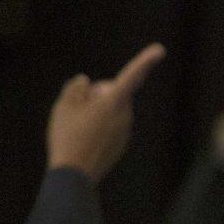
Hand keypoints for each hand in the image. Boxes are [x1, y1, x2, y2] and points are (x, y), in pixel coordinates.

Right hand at [44, 44, 164, 180]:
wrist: (74, 174)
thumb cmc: (67, 137)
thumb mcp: (63, 106)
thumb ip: (76, 88)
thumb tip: (86, 82)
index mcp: (113, 103)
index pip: (131, 76)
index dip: (145, 61)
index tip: (160, 50)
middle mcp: (125, 116)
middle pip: (115, 93)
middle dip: (100, 93)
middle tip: (78, 107)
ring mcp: (125, 131)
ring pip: (112, 110)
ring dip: (98, 110)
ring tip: (78, 128)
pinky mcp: (122, 143)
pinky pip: (111, 126)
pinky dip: (99, 126)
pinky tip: (84, 138)